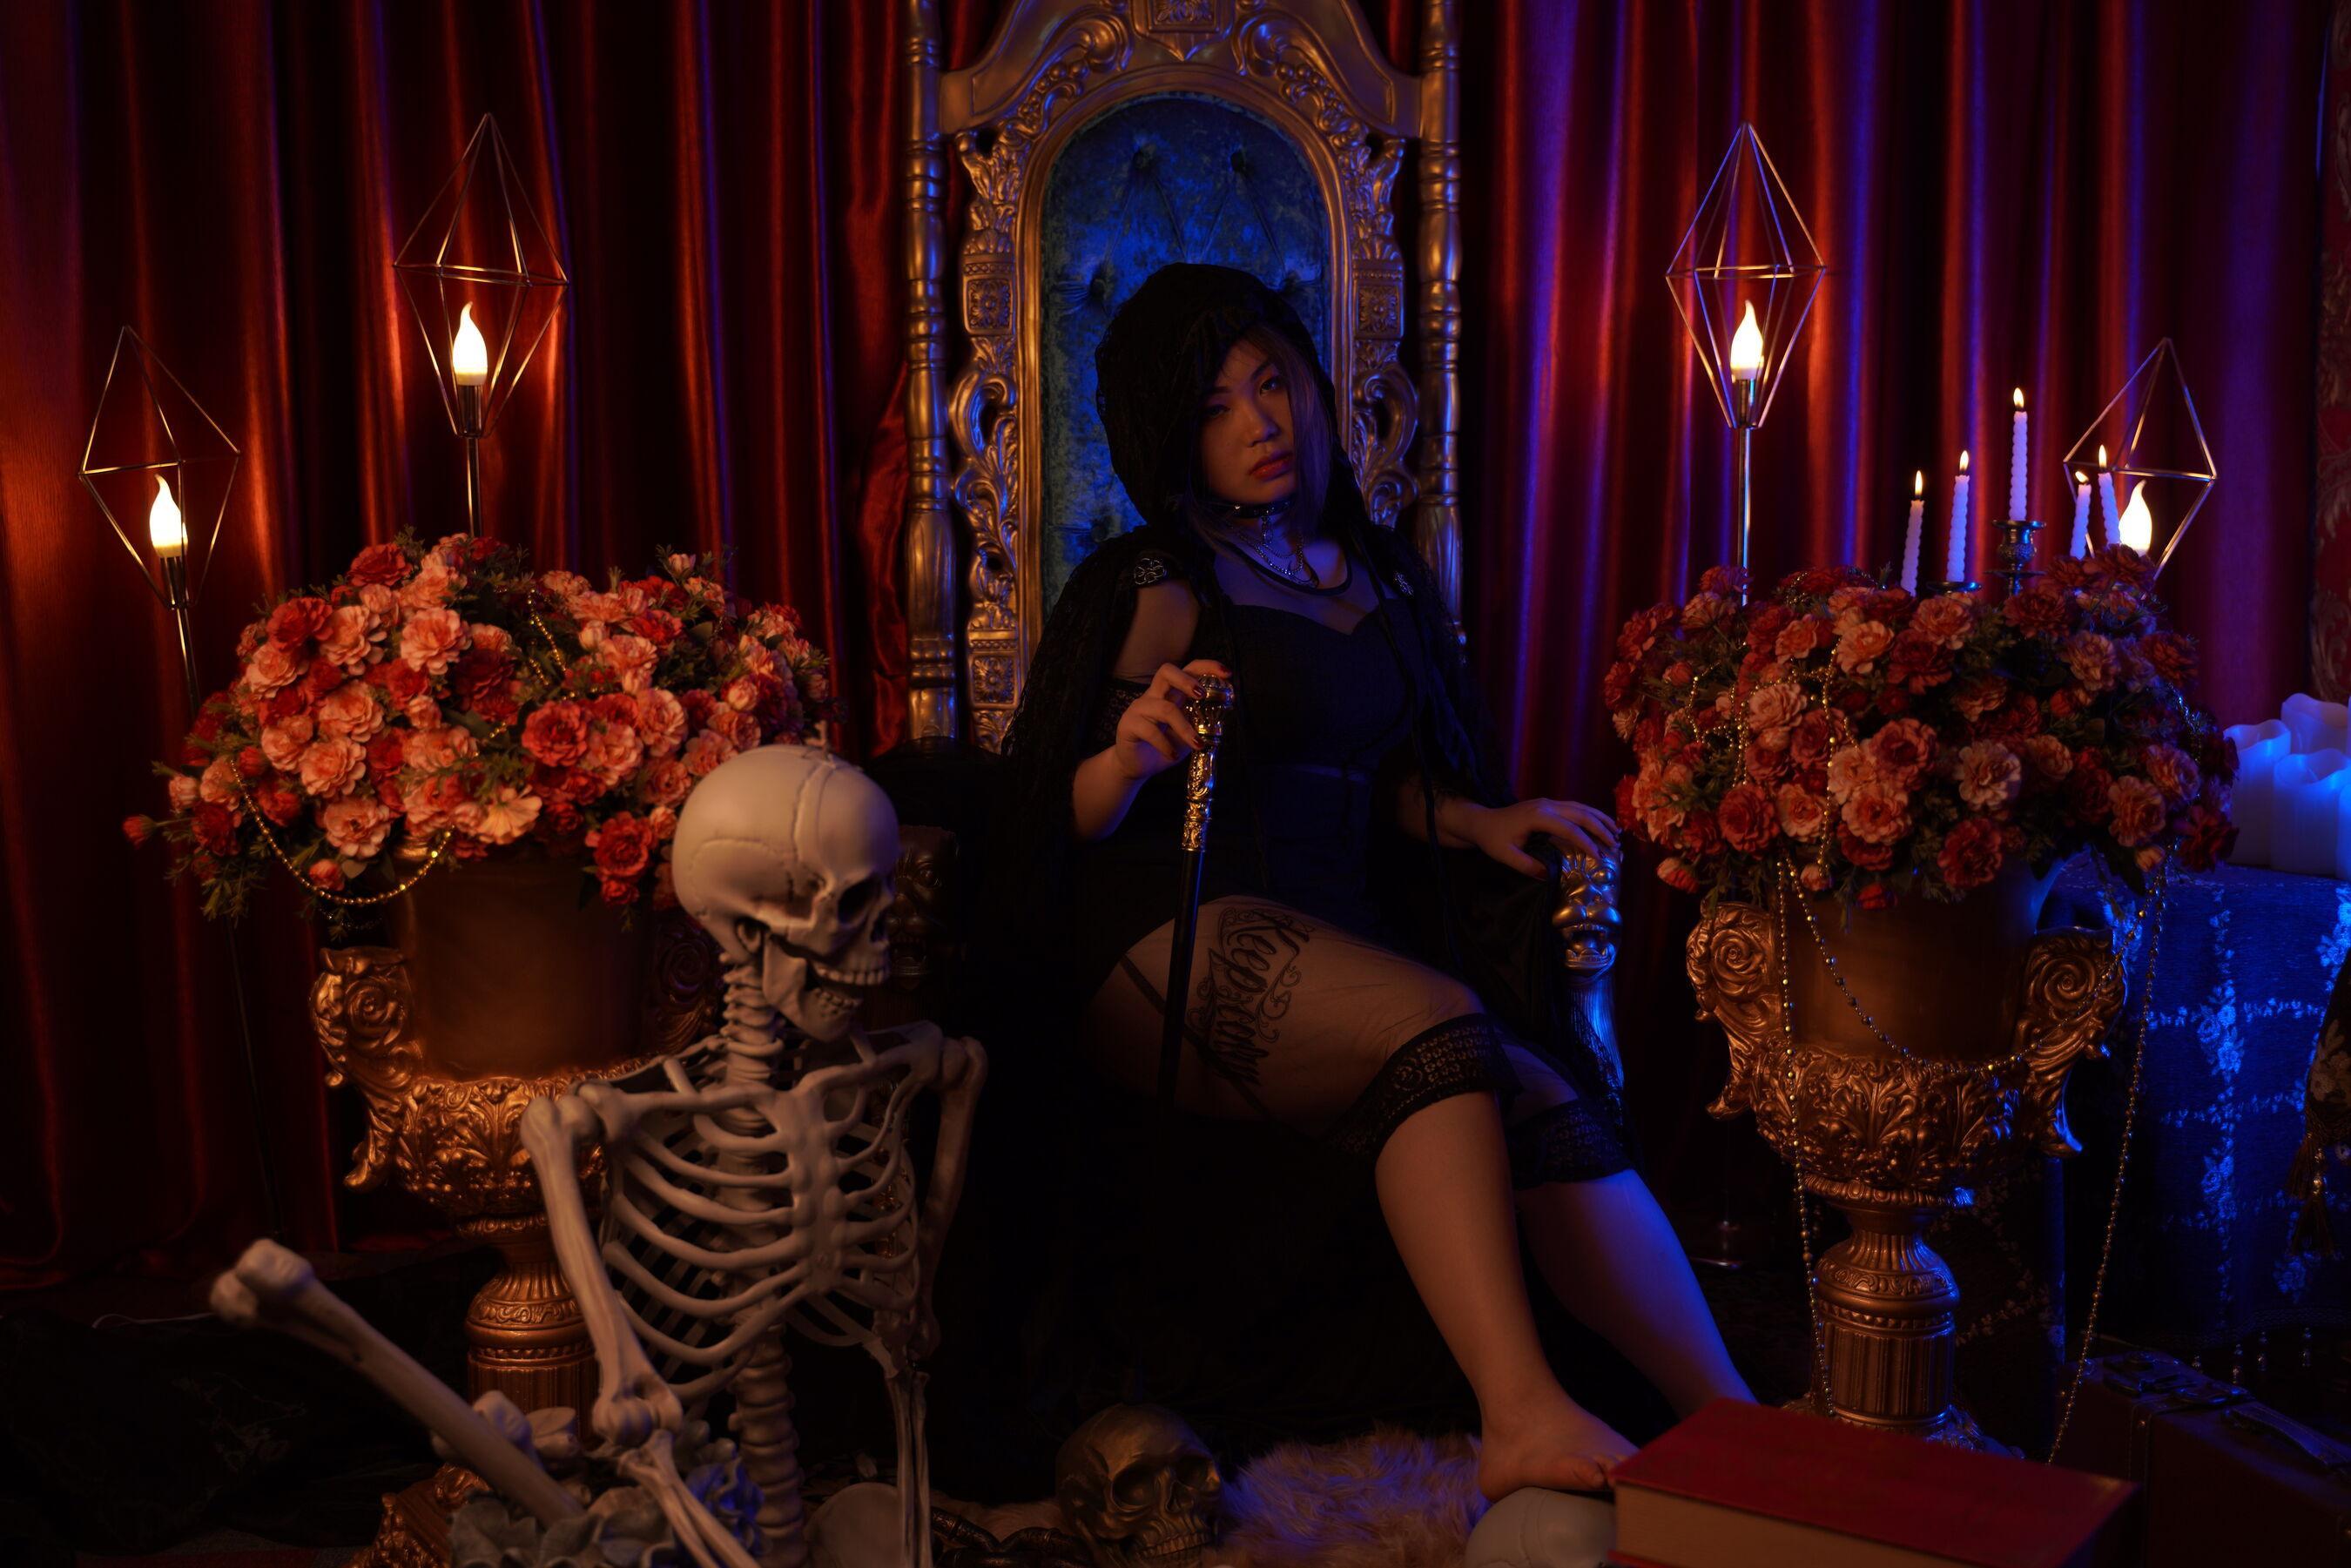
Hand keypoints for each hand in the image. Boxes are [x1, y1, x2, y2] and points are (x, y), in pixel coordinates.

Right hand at [1108, 659, 1231, 781]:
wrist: (1136, 766)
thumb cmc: (1164, 747)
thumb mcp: (1188, 736)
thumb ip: (1201, 725)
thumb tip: (1222, 719)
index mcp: (1170, 693)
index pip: (1188, 670)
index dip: (1207, 667)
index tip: (1227, 673)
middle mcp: (1154, 695)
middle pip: (1166, 672)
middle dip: (1186, 680)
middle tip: (1202, 695)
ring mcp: (1140, 708)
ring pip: (1165, 708)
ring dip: (1185, 727)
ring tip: (1197, 744)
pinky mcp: (1128, 725)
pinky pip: (1150, 731)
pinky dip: (1165, 744)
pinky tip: (1172, 755)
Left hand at [1468, 797, 1620, 877]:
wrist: (1481, 821)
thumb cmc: (1492, 839)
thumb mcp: (1505, 856)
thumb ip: (1527, 866)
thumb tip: (1550, 876)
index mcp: (1537, 816)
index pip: (1568, 829)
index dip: (1585, 842)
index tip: (1599, 857)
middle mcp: (1546, 805)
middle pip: (1580, 814)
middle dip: (1600, 828)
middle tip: (1615, 845)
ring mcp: (1547, 803)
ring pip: (1580, 807)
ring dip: (1599, 818)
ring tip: (1616, 832)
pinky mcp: (1548, 805)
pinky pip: (1574, 807)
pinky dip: (1590, 815)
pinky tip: (1600, 824)